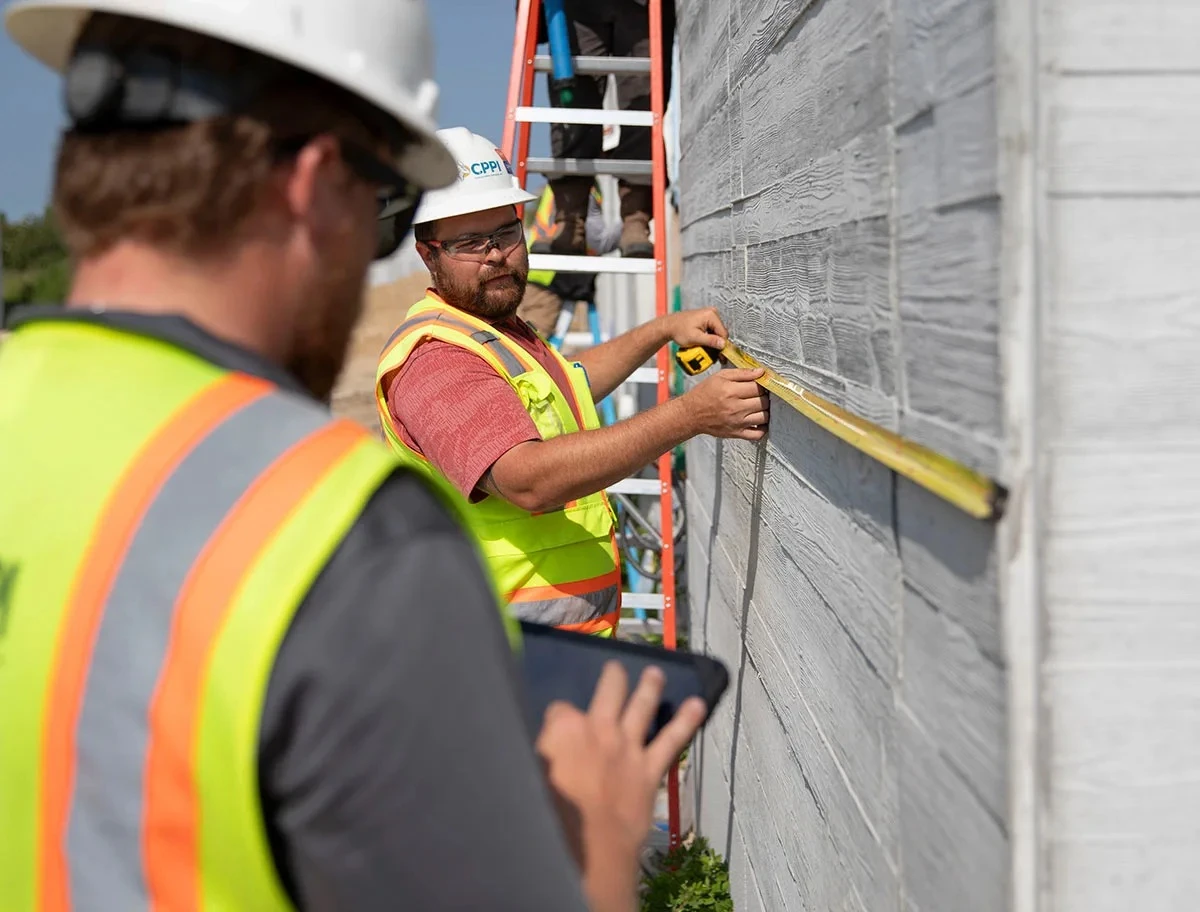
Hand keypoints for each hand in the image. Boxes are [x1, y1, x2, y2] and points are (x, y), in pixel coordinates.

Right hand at [536, 663, 706, 911]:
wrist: (590, 843)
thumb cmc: (550, 813)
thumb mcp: (530, 774)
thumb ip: (540, 755)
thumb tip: (541, 750)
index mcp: (563, 729)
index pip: (559, 710)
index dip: (559, 719)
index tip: (557, 726)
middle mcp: (598, 728)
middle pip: (608, 692)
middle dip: (613, 677)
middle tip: (616, 669)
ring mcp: (627, 746)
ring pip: (641, 707)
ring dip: (650, 688)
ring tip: (656, 673)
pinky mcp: (649, 768)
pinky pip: (671, 739)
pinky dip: (686, 721)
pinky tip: (698, 705)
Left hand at [663, 307, 727, 350]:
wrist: (669, 326)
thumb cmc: (678, 329)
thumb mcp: (695, 338)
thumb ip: (710, 341)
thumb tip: (722, 344)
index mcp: (710, 315)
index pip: (723, 333)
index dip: (723, 346)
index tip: (722, 356)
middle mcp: (711, 313)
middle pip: (721, 333)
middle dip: (718, 345)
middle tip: (716, 357)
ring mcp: (709, 316)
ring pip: (717, 333)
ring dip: (714, 343)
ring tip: (710, 352)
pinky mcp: (706, 320)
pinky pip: (712, 331)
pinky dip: (710, 339)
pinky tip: (706, 345)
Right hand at [683, 368, 769, 439]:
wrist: (691, 414)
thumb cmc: (705, 393)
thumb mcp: (720, 376)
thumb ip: (742, 373)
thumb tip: (761, 372)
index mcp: (731, 391)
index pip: (758, 387)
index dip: (762, 384)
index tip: (759, 384)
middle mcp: (735, 408)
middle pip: (763, 402)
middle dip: (764, 397)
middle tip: (758, 395)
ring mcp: (737, 423)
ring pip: (764, 417)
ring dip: (765, 411)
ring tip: (758, 406)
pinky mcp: (737, 433)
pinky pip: (758, 434)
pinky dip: (763, 428)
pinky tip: (758, 421)